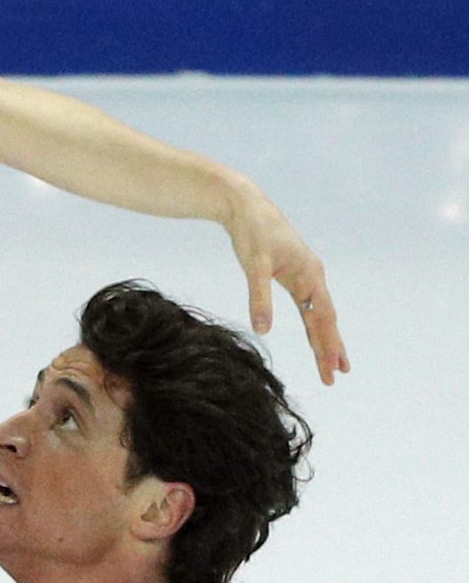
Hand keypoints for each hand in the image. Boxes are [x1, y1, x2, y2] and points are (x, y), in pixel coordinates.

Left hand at [223, 178, 350, 384]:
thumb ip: (259, 297)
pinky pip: (308, 304)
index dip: (326, 345)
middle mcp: (312, 275)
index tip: (331, 370)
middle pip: (325, 318)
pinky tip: (315, 333)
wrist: (246, 206)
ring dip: (325, 337)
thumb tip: (262, 330)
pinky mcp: (294, 272)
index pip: (322, 318)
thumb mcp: (254, 265)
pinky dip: (313, 322)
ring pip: (319, 312)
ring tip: (334, 362)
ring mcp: (305, 274)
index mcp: (309, 274)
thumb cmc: (252, 232)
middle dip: (330, 348)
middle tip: (336, 376)